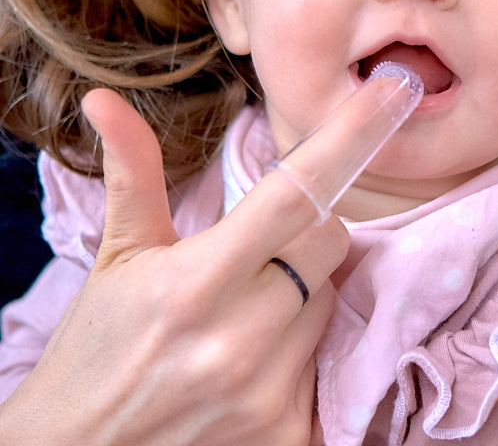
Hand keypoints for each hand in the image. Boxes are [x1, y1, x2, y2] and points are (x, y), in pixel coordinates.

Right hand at [0, 85, 393, 445]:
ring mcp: (268, 392)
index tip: (393, 92)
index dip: (350, 137)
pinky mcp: (287, 435)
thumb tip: (105, 97)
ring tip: (247, 311)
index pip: (295, 193)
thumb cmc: (97, 345)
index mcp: (196, 281)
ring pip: (332, 297)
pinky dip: (305, 346)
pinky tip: (259, 356)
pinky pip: (329, 358)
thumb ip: (132, 173)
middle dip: (309, 227)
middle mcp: (239, 338)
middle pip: (331, 240)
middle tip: (260, 249)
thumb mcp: (118, 255)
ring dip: (305, 289)